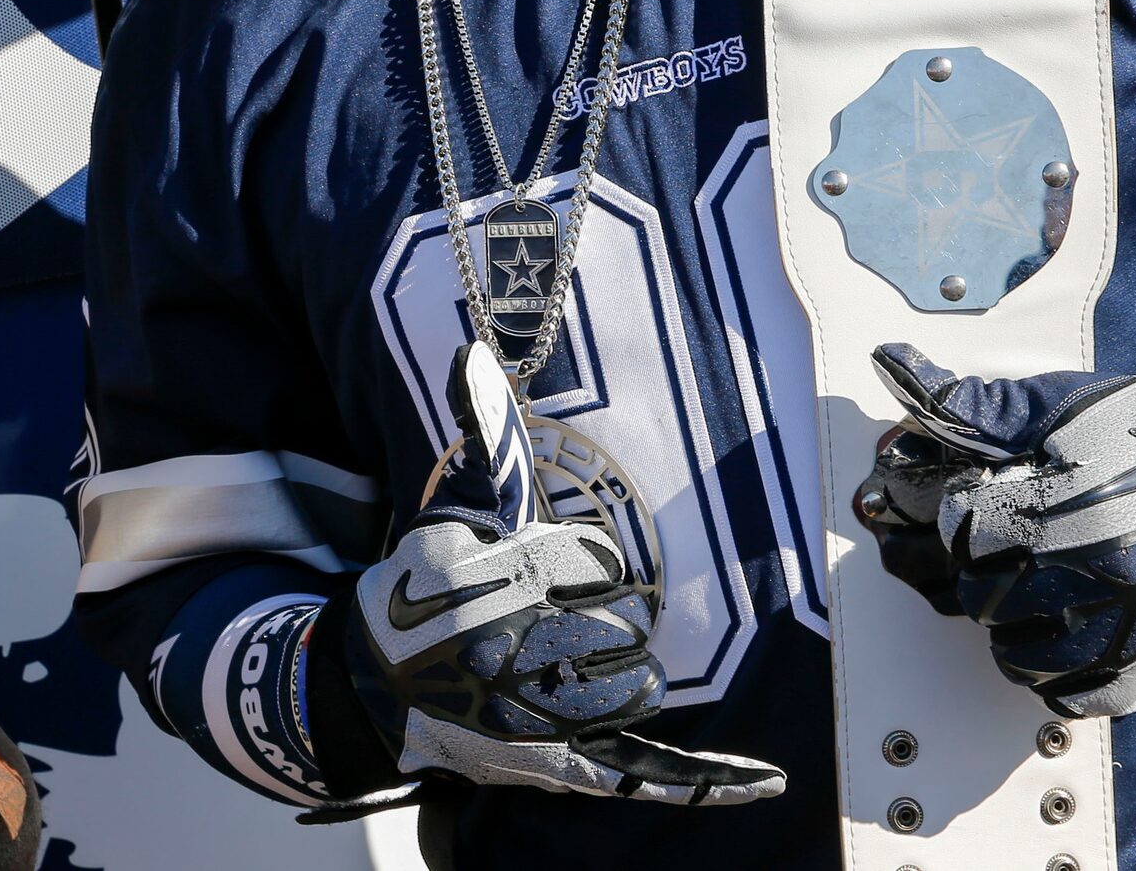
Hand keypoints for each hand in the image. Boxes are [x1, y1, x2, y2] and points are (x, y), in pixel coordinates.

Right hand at [338, 345, 784, 804]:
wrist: (372, 686)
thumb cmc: (419, 591)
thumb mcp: (450, 510)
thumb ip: (486, 442)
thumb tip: (475, 354)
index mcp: (505, 578)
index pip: (594, 562)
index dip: (575, 566)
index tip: (542, 573)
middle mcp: (520, 647)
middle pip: (620, 623)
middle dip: (598, 618)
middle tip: (552, 622)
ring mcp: (536, 713)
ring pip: (632, 682)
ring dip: (617, 673)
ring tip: (574, 664)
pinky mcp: (552, 764)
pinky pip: (641, 771)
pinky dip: (703, 780)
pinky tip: (763, 780)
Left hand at [861, 345, 1135, 717]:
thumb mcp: (1058, 403)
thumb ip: (974, 406)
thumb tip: (898, 370)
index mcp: (1059, 513)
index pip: (957, 531)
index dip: (957, 508)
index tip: (977, 494)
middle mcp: (1090, 583)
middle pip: (976, 593)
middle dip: (981, 562)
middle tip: (1017, 534)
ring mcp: (1119, 637)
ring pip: (1010, 651)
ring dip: (1008, 617)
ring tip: (1041, 574)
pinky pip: (1062, 692)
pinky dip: (1052, 663)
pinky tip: (1064, 619)